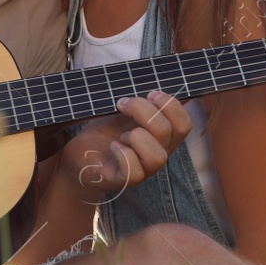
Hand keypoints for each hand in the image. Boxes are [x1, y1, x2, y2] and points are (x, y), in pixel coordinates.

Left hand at [61, 91, 189, 192]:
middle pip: (168, 133)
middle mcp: (158, 154)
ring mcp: (143, 170)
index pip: (184, 124)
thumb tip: (158, 83)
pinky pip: (134, 172)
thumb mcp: (124, 112)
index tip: (149, 93)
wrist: (80, 155)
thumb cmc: (105, 132)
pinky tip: (113, 147)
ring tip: (121, 136)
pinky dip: (122, 154)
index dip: (171, 105)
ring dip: (136, 137)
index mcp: (163, 137)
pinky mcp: (124, 180)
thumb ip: (142, 103)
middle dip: (144, 111)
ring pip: (156, 156)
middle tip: (122, 104)